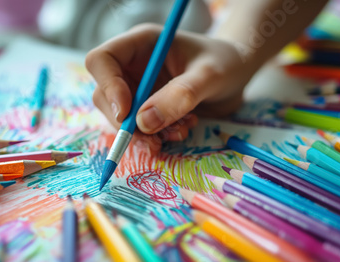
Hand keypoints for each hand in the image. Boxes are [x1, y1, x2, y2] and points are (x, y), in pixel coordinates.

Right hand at [86, 24, 255, 149]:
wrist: (237, 75)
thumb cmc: (226, 62)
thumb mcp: (209, 76)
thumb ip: (180, 96)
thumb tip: (143, 123)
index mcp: (141, 44)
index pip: (102, 60)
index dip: (108, 86)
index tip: (127, 113)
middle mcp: (133, 66)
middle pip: (105, 95)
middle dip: (127, 122)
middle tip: (154, 139)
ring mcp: (138, 88)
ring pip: (121, 118)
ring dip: (145, 134)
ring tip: (180, 131)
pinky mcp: (148, 108)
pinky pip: (139, 129)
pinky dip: (156, 137)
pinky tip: (182, 130)